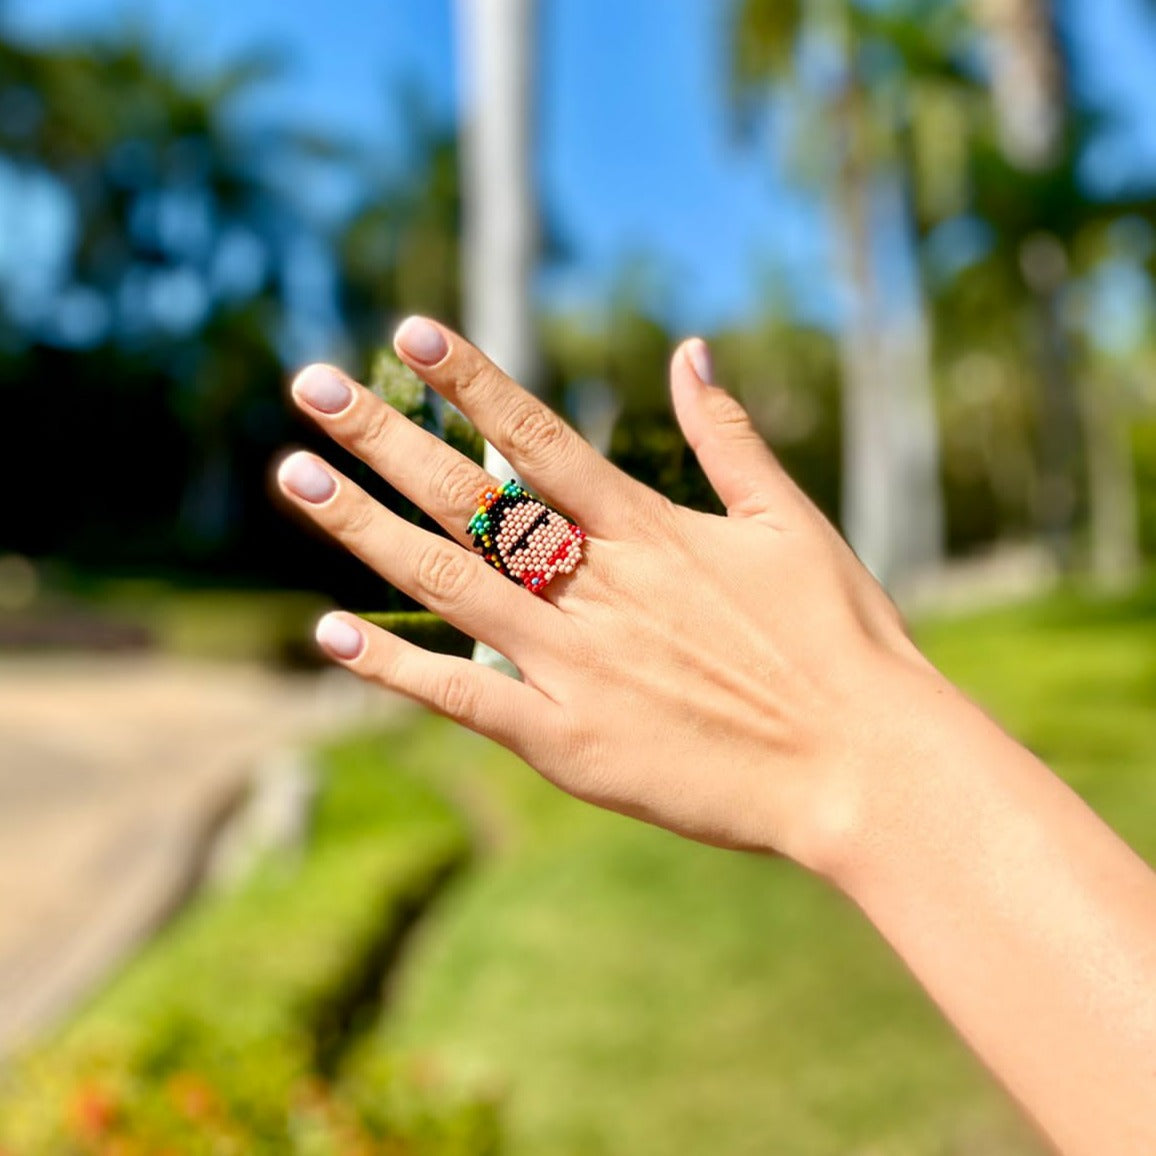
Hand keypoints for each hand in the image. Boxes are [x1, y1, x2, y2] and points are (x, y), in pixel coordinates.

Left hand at [277, 317, 937, 870]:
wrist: (864, 765)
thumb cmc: (838, 640)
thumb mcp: (792, 522)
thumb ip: (730, 437)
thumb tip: (690, 350)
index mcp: (653, 532)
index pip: (542, 440)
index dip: (474, 383)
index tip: (412, 333)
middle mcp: (602, 588)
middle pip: (473, 501)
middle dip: (387, 438)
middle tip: (311, 385)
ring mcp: (580, 665)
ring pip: (450, 586)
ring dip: (365, 529)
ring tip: (293, 475)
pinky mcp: (571, 741)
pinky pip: (467, 699)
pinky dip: (396, 670)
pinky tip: (330, 634)